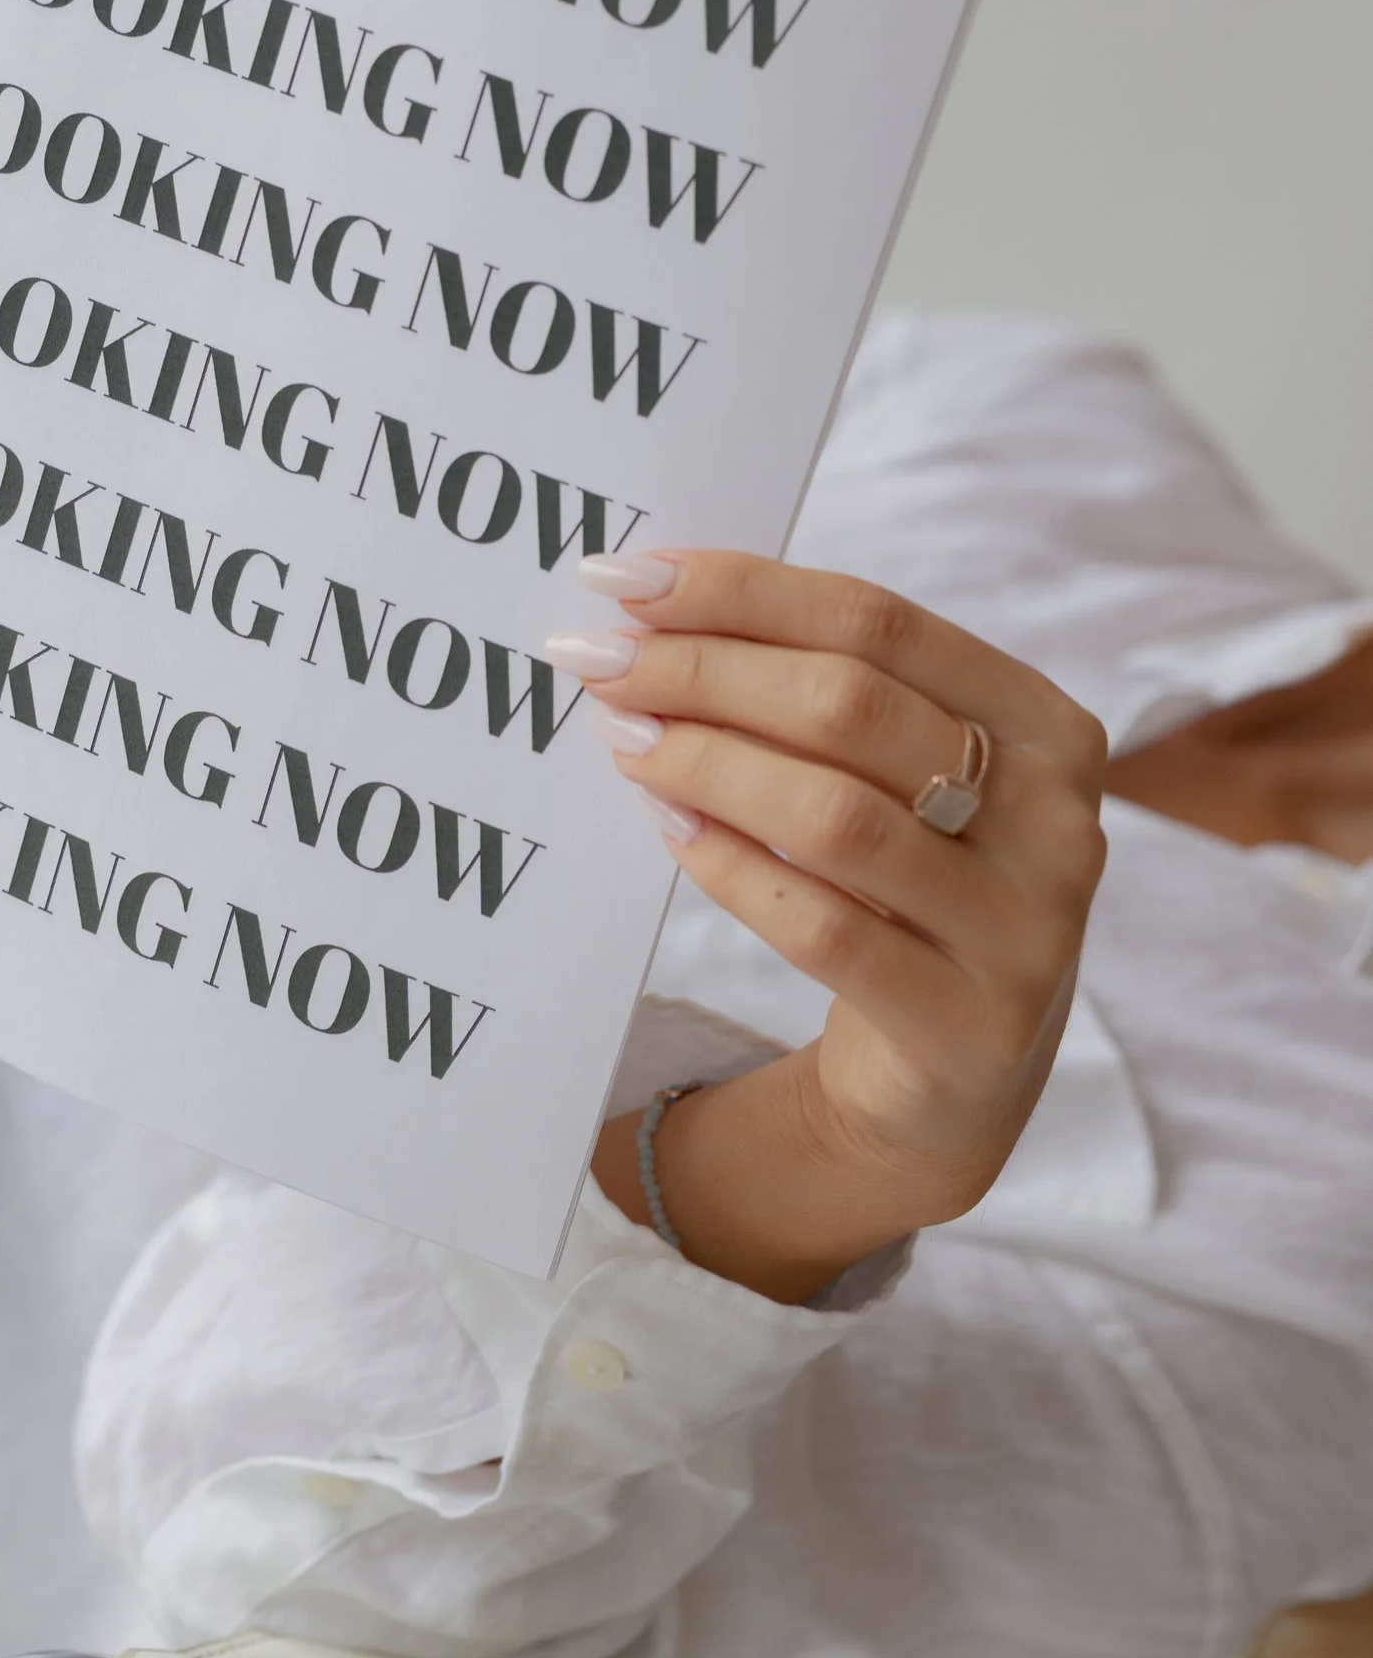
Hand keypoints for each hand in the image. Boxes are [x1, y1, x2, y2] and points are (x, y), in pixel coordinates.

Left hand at [551, 554, 1109, 1302]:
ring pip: (837, 816)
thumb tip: (653, 614)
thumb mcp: (899, 779)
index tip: (626, 579)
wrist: (954, 1078)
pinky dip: (733, 870)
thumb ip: (819, 695)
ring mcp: (1025, 929)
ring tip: (624, 741)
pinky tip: (670, 831)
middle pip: (853, 708)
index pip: (880, 620)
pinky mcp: (969, 1026)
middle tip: (599, 665)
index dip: (743, 591)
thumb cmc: (908, 888)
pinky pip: (824, 929)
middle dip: (705, 673)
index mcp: (1044, 725)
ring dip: (708, 766)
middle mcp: (1058, 818)